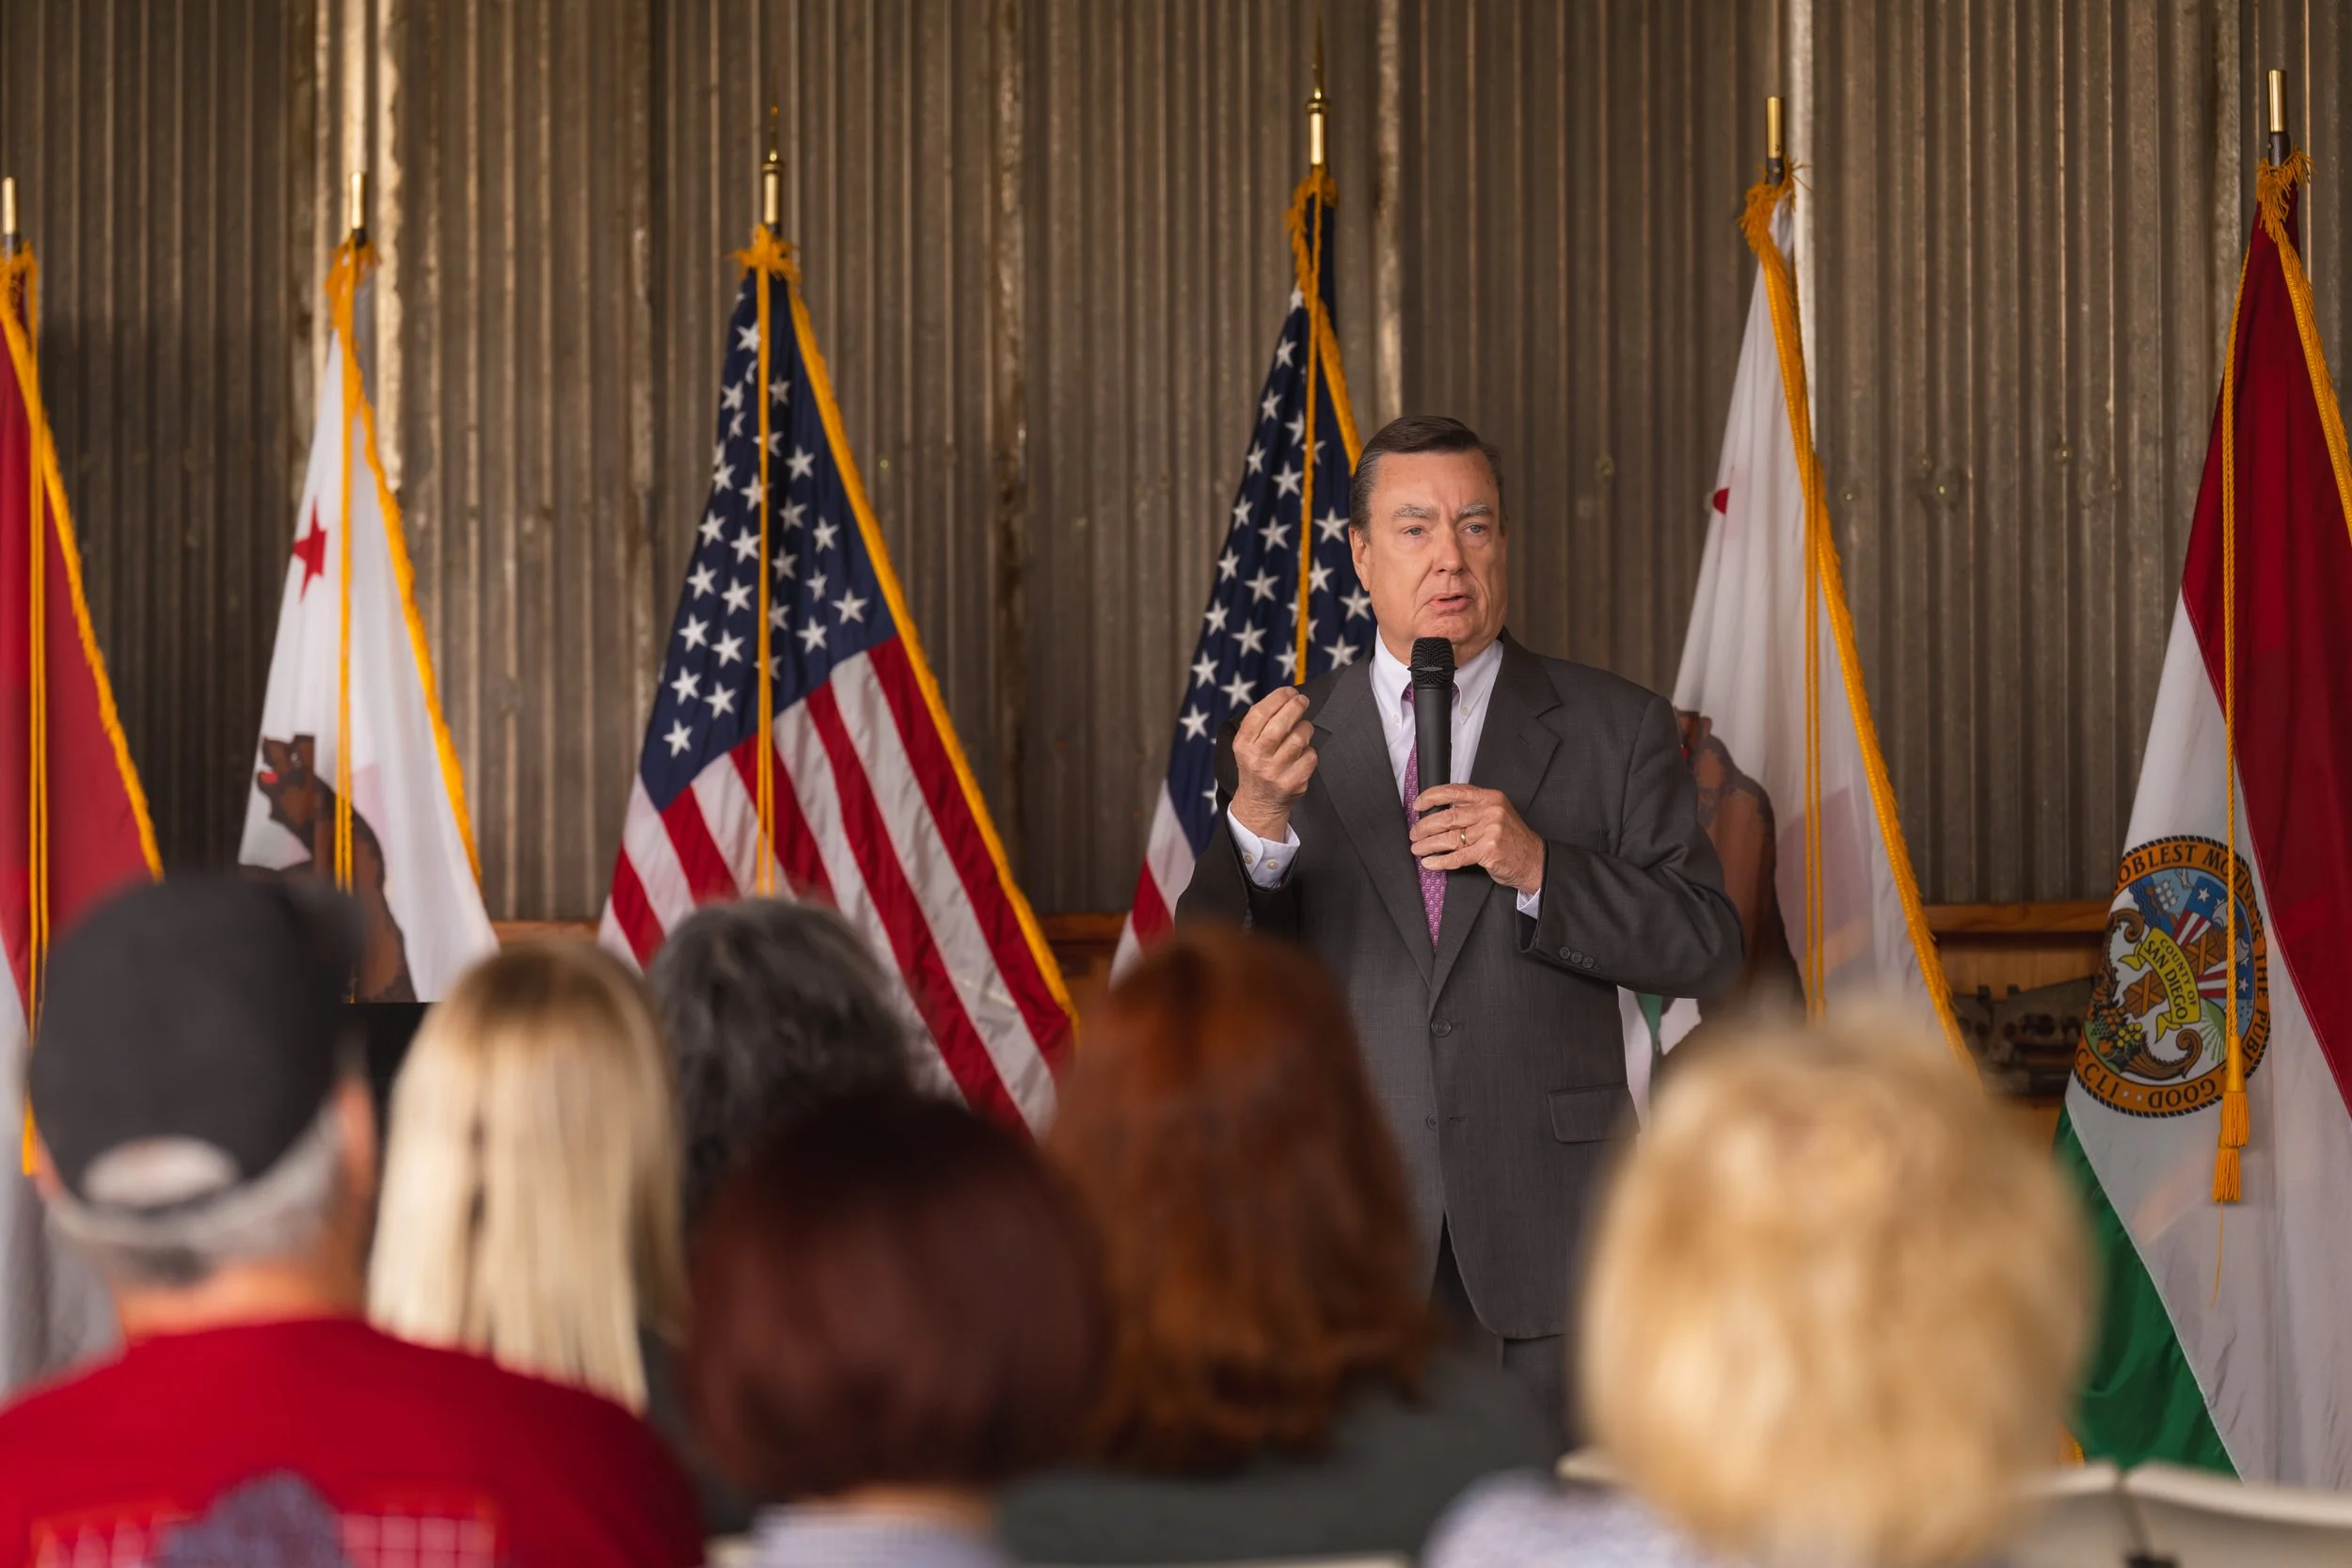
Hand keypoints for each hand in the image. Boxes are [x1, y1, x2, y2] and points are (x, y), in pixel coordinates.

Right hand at [1230, 687, 1318, 839]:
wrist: (1259, 803)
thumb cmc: (1257, 764)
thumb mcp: (1247, 744)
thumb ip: (1260, 722)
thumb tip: (1286, 696)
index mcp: (1243, 745)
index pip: (1260, 714)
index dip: (1278, 698)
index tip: (1289, 691)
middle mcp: (1257, 758)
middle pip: (1280, 724)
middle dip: (1295, 706)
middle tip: (1302, 701)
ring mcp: (1275, 772)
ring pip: (1299, 738)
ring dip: (1305, 728)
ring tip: (1303, 729)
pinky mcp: (1293, 783)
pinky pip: (1310, 756)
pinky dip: (1309, 751)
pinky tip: (1302, 753)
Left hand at [1409, 784, 1544, 893]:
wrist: (1535, 861)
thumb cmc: (1513, 840)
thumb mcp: (1496, 815)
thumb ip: (1473, 810)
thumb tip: (1438, 813)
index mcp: (1490, 798)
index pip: (1454, 791)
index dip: (1431, 797)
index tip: (1418, 805)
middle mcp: (1490, 811)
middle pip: (1448, 817)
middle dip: (1425, 826)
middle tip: (1414, 833)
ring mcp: (1490, 831)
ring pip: (1449, 837)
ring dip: (1428, 844)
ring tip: (1417, 849)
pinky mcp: (1488, 850)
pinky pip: (1457, 856)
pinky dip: (1440, 861)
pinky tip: (1429, 863)